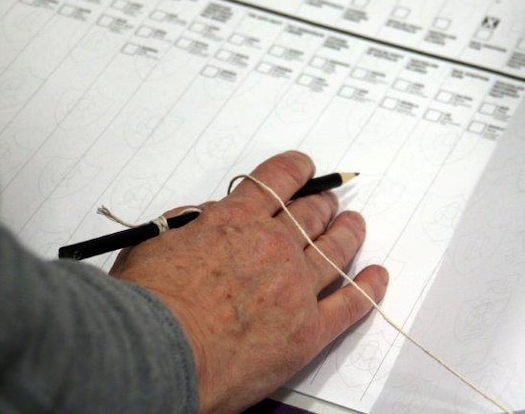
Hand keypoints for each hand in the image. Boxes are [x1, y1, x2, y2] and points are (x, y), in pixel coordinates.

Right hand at [110, 151, 388, 412]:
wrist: (157, 355)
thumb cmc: (146, 304)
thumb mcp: (156, 241)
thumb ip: (190, 222)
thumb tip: (212, 215)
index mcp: (237, 220)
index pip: (278, 180)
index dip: (297, 169)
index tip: (306, 168)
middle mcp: (274, 246)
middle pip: (313, 213)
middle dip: (324, 203)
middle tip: (331, 202)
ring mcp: (297, 287)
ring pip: (336, 249)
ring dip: (349, 233)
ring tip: (356, 225)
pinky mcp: (310, 330)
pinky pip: (352, 303)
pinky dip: (369, 287)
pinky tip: (378, 277)